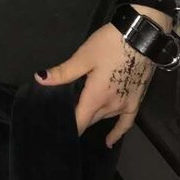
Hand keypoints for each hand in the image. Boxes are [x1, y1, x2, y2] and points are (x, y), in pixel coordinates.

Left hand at [35, 23, 152, 147]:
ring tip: (81, 118)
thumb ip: (63, 72)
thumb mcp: (83, 56)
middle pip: (90, 118)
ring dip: (93, 118)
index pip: (79, 121)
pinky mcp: (136, 100)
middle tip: (65, 117)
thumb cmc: (109, 45)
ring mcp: (125, 105)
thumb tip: (39, 79)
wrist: (140, 37)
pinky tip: (109, 142)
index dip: (68, 127)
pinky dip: (117, 133)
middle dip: (79, 119)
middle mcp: (110, 106)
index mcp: (96, 97)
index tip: (57, 132)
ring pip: (104, 117)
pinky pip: (126, 123)